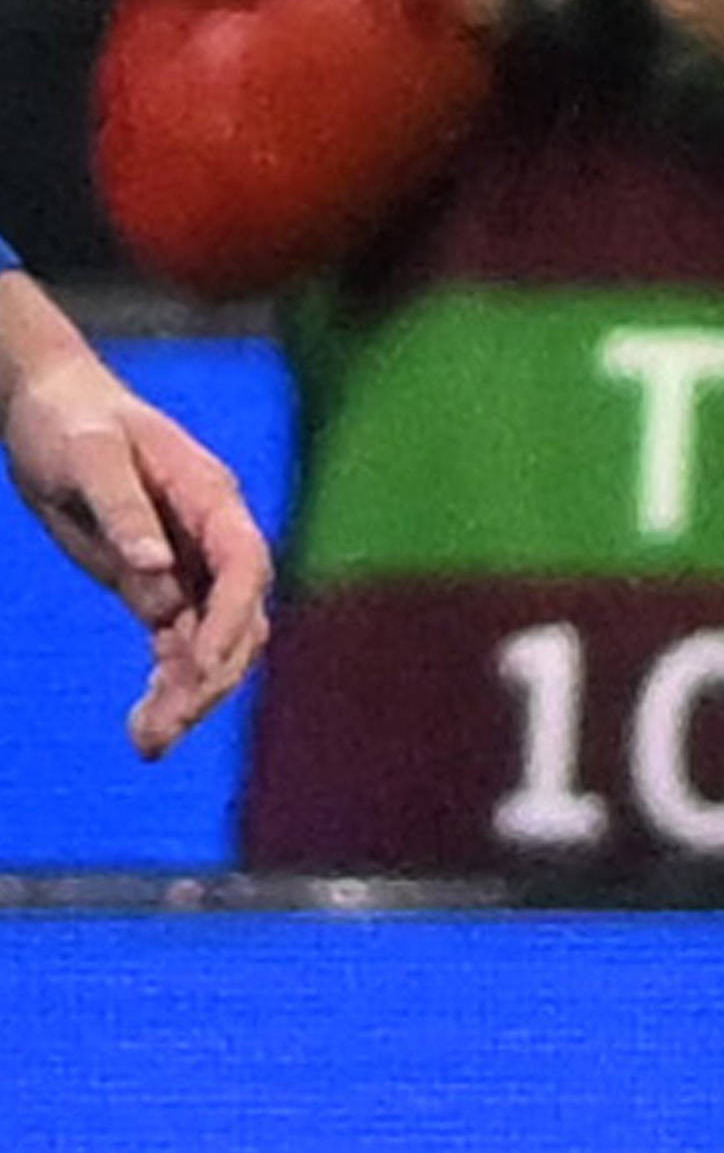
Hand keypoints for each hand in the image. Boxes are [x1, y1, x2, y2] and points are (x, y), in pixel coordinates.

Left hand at [3, 293, 275, 758]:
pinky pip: (177, 645)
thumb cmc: (71, 422)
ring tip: (146, 743)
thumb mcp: (90, 457)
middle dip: (208, 678)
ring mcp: (189, 566)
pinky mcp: (157, 586)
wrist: (48, 408)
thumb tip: (160, 574)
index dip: (231, 619)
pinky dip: (167, 686)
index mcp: (214, 501)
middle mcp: (214, 539)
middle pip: (239, 619)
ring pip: (214, 642)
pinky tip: (143, 726)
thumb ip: (127, 512)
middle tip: (161, 730)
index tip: (199, 667)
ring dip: (190, 694)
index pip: (246, 568)